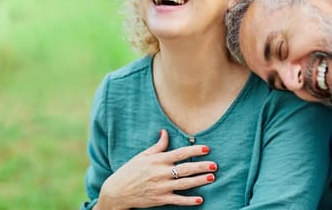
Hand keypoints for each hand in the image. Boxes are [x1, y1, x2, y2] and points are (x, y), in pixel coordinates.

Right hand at [95, 129, 216, 208]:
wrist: (117, 191)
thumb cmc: (130, 171)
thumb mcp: (143, 155)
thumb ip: (158, 145)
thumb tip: (165, 131)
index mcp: (158, 160)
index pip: (180, 153)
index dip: (194, 151)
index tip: (206, 148)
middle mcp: (161, 173)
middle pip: (185, 169)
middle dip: (201, 166)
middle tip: (214, 165)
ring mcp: (161, 187)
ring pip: (184, 184)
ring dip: (199, 181)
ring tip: (212, 177)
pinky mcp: (160, 199)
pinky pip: (177, 200)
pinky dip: (189, 201)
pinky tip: (200, 199)